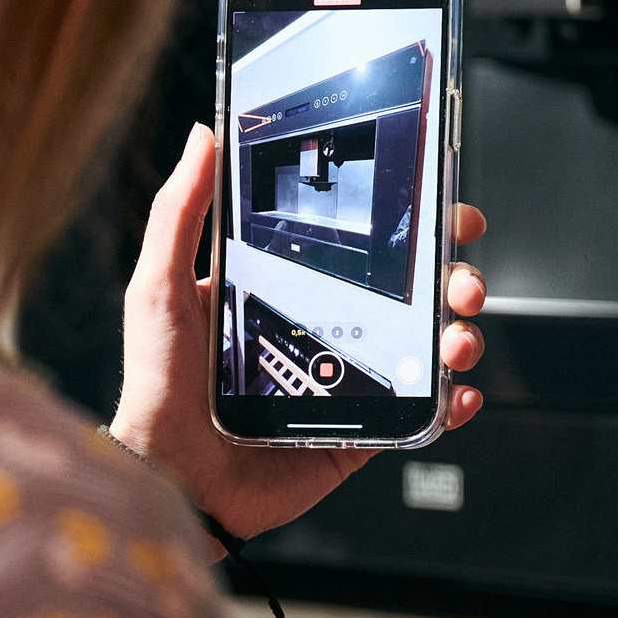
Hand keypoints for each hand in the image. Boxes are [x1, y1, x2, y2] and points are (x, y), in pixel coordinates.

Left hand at [109, 123, 488, 542]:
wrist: (170, 480)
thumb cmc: (156, 388)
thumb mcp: (160, 286)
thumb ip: (181, 212)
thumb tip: (203, 137)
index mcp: (282, 287)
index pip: (359, 242)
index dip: (408, 220)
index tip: (439, 201)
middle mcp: (321, 329)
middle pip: (410, 291)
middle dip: (452, 277)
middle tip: (461, 278)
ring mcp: (345, 382)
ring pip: (425, 346)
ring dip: (459, 334)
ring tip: (457, 338)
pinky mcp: (358, 433)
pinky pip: (420, 413)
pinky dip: (454, 402)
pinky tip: (461, 391)